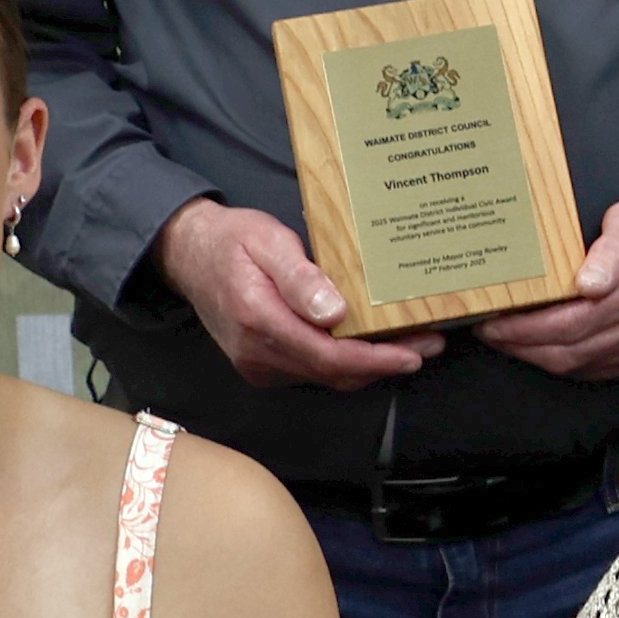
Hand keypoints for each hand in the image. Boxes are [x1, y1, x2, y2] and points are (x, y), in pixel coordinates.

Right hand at [154, 198, 436, 387]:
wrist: (188, 255)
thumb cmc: (231, 241)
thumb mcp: (268, 242)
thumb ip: (300, 278)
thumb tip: (335, 313)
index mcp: (260, 322)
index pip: (329, 356)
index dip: (376, 360)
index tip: (415, 353)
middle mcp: (258, 354)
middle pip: (334, 373)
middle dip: (385, 363)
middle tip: (430, 343)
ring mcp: (258, 364)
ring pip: (325, 376)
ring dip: (369, 364)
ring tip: (413, 343)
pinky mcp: (262, 364)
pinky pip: (312, 370)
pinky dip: (346, 361)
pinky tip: (372, 343)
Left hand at [472, 192, 618, 380]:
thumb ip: (613, 246)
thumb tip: (588, 283)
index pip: (570, 321)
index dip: (526, 328)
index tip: (493, 320)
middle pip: (568, 349)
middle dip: (521, 344)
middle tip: (488, 331)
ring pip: (578, 365)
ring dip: (536, 356)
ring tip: (506, 339)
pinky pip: (595, 370)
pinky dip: (563, 362)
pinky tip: (540, 347)